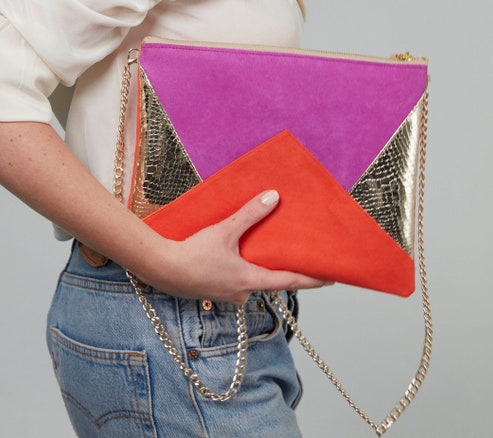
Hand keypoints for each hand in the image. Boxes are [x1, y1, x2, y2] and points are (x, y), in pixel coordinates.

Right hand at [136, 190, 329, 304]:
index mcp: (250, 280)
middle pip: (270, 281)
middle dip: (281, 268)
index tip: (330, 277)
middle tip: (294, 255)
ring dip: (258, 268)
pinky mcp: (213, 291)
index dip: (311, 278)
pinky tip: (234, 256)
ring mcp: (227, 295)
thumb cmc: (192, 255)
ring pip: (251, 281)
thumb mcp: (225, 231)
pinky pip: (235, 281)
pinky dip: (241, 269)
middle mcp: (242, 292)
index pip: (289, 281)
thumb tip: (273, 197)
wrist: (162, 270)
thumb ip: (250, 214)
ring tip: (263, 250)